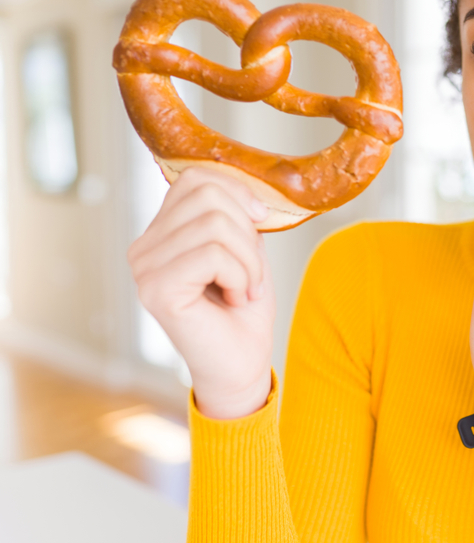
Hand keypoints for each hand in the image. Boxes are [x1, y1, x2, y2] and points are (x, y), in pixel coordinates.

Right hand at [127, 167, 275, 418]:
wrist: (241, 364)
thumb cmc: (243, 309)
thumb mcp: (245, 247)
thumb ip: (234, 213)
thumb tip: (244, 186)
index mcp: (161, 232)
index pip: (194, 179)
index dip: (237, 191)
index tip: (261, 221)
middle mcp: (143, 247)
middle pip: (207, 195)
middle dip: (247, 231)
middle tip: (250, 271)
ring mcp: (144, 269)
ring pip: (214, 224)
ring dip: (247, 260)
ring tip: (243, 289)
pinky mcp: (156, 290)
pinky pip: (212, 254)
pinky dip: (239, 275)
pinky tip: (234, 299)